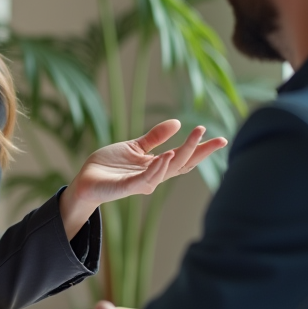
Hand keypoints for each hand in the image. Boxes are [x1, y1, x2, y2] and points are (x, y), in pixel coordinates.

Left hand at [60, 120, 226, 231]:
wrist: (86, 180)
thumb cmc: (109, 166)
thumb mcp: (135, 147)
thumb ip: (155, 137)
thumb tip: (178, 122)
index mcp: (156, 166)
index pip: (184, 157)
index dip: (202, 148)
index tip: (221, 138)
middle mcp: (154, 176)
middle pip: (183, 164)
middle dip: (201, 151)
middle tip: (219, 138)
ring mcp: (142, 182)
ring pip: (169, 169)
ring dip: (183, 153)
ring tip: (196, 136)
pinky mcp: (128, 186)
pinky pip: (146, 178)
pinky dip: (158, 168)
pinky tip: (167, 156)